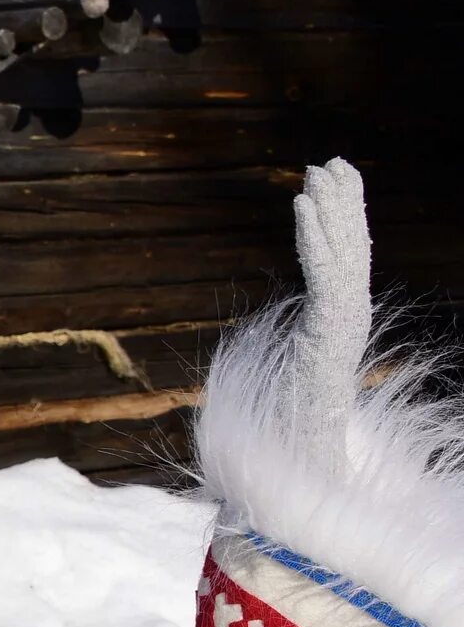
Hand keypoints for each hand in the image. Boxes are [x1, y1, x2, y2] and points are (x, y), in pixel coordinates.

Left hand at [289, 158, 371, 427]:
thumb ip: (292, 354)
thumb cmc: (293, 429)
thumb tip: (276, 347)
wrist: (307, 462)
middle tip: (330, 163)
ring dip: (329, 209)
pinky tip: (302, 205)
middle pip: (350, 249)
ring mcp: (342, 323)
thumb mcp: (288, 377)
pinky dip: (315, 236)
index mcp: (341, 323)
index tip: (336, 187)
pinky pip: (323, 272)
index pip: (348, 262)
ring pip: (341, 254)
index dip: (345, 223)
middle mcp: (348, 317)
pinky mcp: (329, 329)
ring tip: (317, 173)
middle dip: (342, 205)